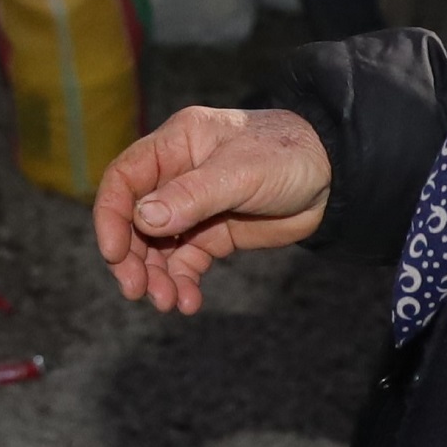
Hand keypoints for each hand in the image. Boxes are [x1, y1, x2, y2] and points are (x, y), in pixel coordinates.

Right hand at [93, 106, 331, 314]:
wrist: (335, 176)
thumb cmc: (287, 155)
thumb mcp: (240, 172)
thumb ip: (191, 195)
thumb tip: (142, 218)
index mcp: (176, 145)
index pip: (124, 178)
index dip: (111, 216)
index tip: (115, 253)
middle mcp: (177, 175)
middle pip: (134, 219)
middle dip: (133, 257)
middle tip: (138, 290)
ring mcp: (194, 207)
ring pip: (158, 246)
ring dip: (157, 275)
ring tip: (169, 302)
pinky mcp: (213, 233)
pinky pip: (185, 261)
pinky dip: (182, 282)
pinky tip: (189, 300)